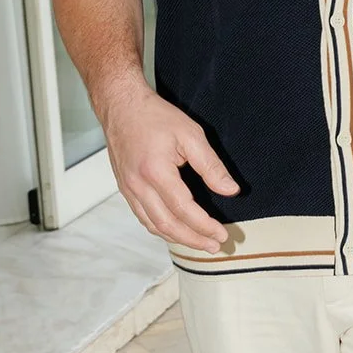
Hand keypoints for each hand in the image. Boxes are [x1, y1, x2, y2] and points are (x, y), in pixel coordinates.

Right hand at [103, 84, 239, 253]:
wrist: (121, 106)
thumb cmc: (155, 117)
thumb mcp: (191, 135)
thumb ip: (211, 166)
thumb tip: (230, 190)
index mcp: (155, 172)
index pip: (184, 210)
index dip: (204, 226)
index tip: (222, 235)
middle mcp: (138, 185)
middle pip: (167, 225)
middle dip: (193, 239)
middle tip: (215, 246)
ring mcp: (128, 189)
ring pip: (153, 225)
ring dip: (177, 238)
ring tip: (199, 243)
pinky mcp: (125, 188)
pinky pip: (143, 216)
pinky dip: (160, 228)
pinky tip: (175, 230)